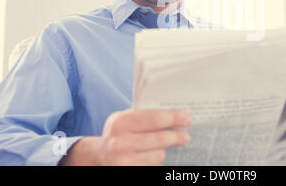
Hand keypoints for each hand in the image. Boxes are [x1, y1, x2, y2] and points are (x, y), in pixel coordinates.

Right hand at [59, 109, 191, 165]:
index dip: (173, 118)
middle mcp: (120, 142)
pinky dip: (155, 160)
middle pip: (159, 139)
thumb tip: (172, 113)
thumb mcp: (124, 119)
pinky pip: (152, 166)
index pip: (154, 119)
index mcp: (121, 122)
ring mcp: (123, 161)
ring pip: (158, 155)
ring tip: (163, 146)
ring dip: (163, 150)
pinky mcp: (127, 172)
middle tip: (186, 136)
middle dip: (176, 136)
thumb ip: (143, 115)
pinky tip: (153, 155)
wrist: (97, 156)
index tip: (187, 118)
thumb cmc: (117, 133)